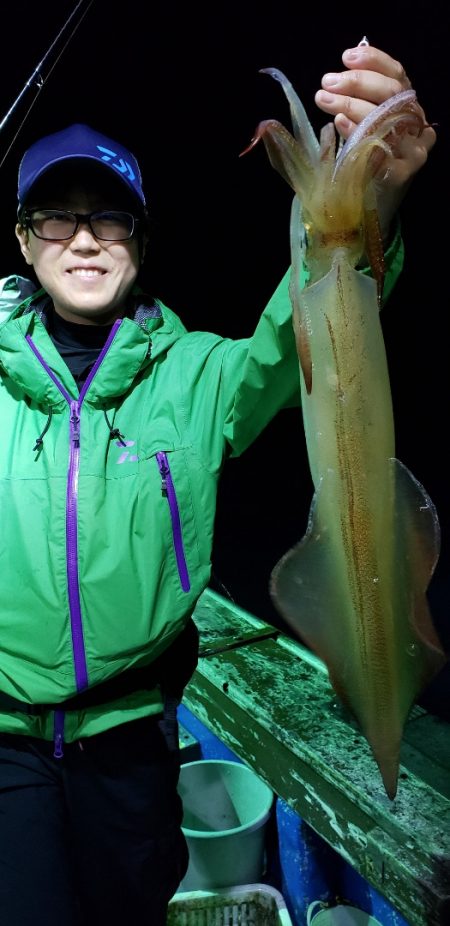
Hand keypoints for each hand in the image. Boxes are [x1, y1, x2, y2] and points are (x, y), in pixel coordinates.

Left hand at [315, 44, 435, 239]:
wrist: (369, 209)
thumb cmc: (363, 161)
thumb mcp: (365, 126)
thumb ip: (361, 100)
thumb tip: (342, 72)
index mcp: (408, 108)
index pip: (398, 75)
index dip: (374, 61)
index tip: (346, 57)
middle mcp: (416, 126)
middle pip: (392, 93)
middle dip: (357, 83)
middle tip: (326, 82)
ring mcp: (412, 151)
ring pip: (387, 117)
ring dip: (351, 104)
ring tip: (323, 99)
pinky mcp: (401, 174)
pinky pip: (381, 149)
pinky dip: (358, 133)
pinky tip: (340, 125)